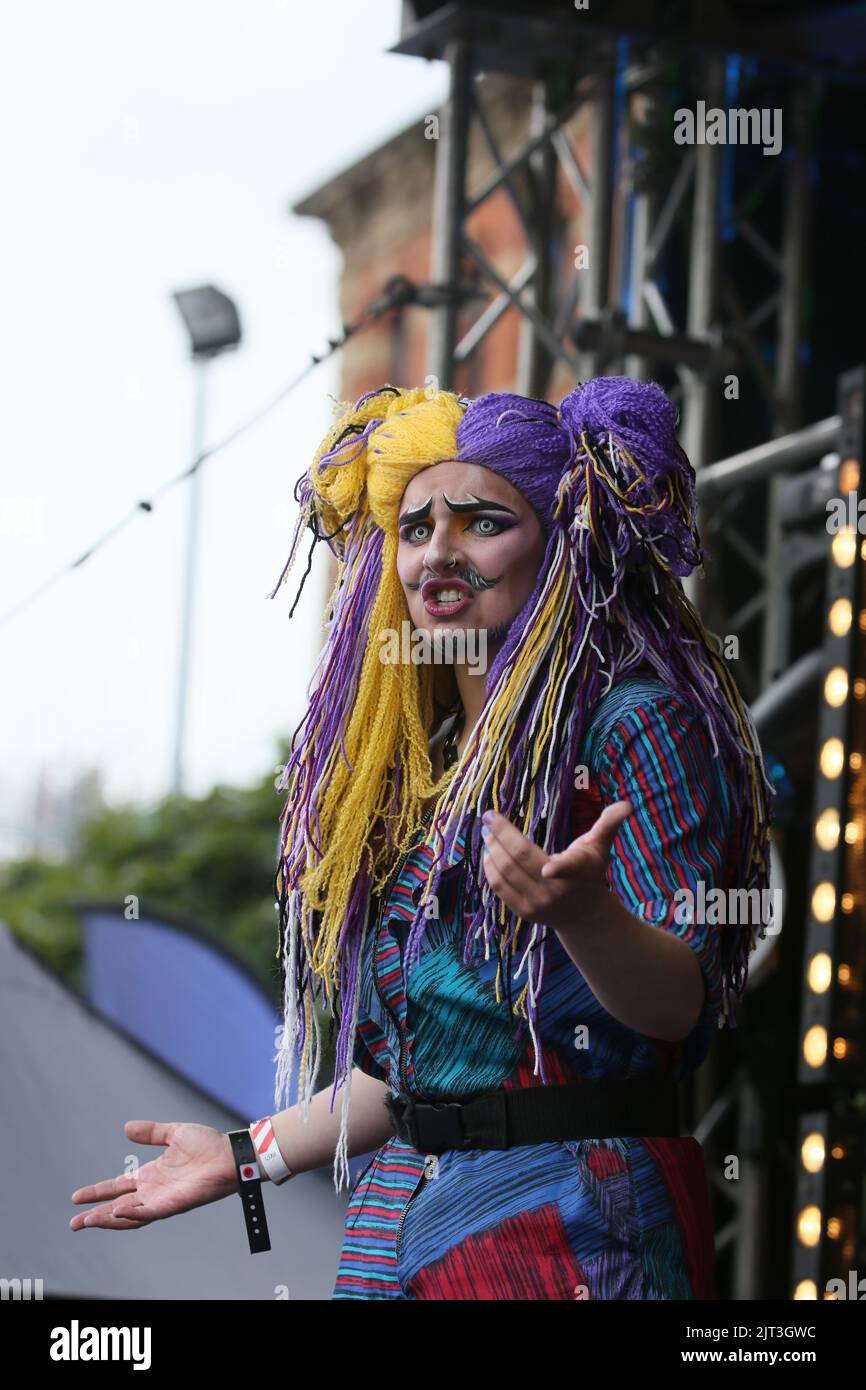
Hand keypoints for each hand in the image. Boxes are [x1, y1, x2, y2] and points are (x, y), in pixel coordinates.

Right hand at [69, 1120, 238, 1231]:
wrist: (230, 1153)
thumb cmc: (208, 1145)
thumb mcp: (173, 1133)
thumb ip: (151, 1132)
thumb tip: (126, 1127)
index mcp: (151, 1175)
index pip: (118, 1187)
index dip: (98, 1192)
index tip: (77, 1197)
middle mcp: (153, 1191)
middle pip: (118, 1207)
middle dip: (95, 1216)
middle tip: (74, 1223)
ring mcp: (162, 1200)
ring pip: (129, 1216)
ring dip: (108, 1220)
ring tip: (87, 1222)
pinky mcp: (174, 1205)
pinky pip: (149, 1213)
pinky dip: (132, 1215)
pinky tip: (116, 1213)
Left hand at [479, 801, 632, 931]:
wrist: (584, 916)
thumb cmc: (590, 873)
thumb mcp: (600, 848)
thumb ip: (609, 824)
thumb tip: (626, 804)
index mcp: (578, 870)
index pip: (569, 868)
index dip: (560, 869)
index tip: (548, 869)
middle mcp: (558, 889)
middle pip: (521, 858)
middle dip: (501, 835)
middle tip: (489, 818)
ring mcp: (539, 903)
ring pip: (506, 872)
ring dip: (492, 849)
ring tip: (487, 833)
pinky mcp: (524, 912)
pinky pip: (500, 887)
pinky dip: (491, 869)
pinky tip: (489, 854)